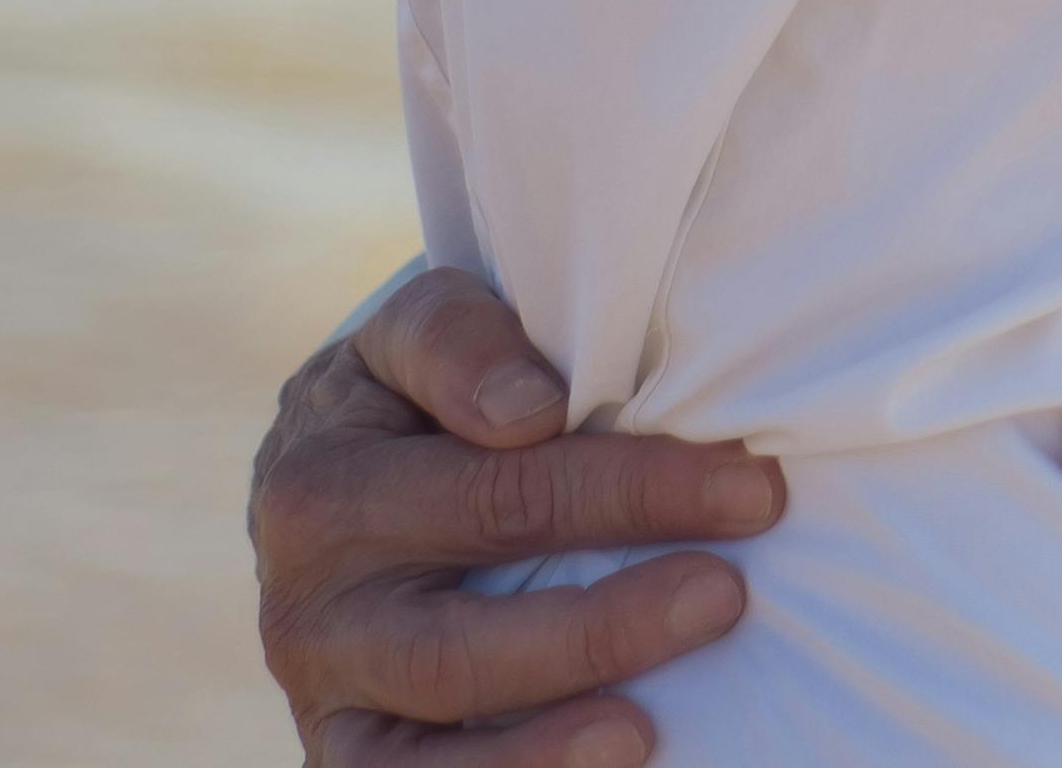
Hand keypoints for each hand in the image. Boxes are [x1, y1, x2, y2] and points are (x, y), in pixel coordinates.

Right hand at [251, 265, 785, 765]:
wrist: (326, 487)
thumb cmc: (408, 397)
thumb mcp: (412, 336)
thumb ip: (459, 341)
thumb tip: (530, 412)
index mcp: (320, 488)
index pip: (498, 493)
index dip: (632, 491)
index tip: (754, 490)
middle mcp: (307, 609)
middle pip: (457, 641)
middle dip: (602, 628)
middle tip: (725, 597)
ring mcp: (327, 698)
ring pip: (422, 750)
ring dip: (542, 743)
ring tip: (642, 730)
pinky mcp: (348, 757)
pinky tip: (605, 760)